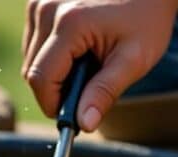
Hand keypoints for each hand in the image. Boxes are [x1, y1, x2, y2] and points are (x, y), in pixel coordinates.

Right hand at [22, 0, 177, 130]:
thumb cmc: (146, 18)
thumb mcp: (134, 59)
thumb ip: (105, 92)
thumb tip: (85, 124)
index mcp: (69, 24)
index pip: (41, 79)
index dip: (53, 105)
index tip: (72, 115)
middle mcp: (46, 9)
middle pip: (32, 71)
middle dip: (54, 89)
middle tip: (86, 88)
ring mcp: (38, 3)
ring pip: (30, 58)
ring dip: (52, 72)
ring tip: (85, 63)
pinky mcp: (37, 2)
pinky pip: (33, 43)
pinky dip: (50, 55)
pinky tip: (76, 49)